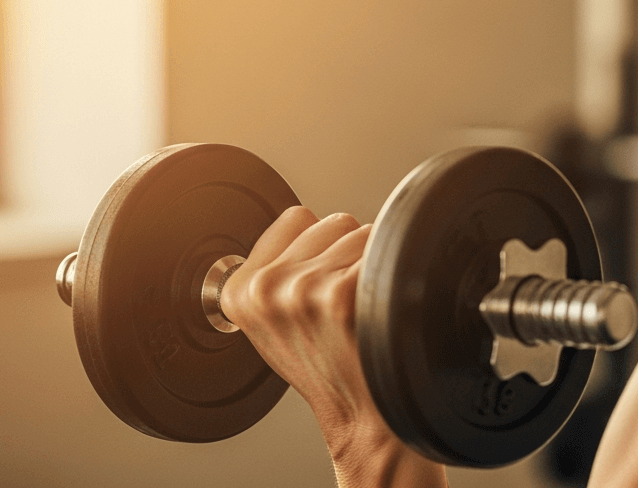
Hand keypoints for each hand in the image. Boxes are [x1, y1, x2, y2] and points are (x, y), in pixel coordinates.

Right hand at [219, 207, 445, 486]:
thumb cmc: (331, 369)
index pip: (296, 218)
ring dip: (373, 265)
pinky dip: (396, 275)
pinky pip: (388, 251)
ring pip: (364, 233)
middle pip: (334, 221)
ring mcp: (304, 291)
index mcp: (241, 291)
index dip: (321, 246)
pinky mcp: (343, 295)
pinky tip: (383, 312)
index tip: (324, 284)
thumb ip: (278, 270)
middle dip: (348, 254)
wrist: (366, 419)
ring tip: (365, 310)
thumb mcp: (277, 321)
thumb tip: (305, 222)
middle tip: (349, 304)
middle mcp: (267, 289)